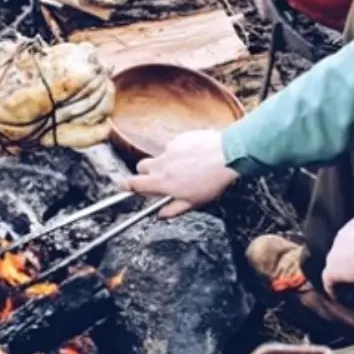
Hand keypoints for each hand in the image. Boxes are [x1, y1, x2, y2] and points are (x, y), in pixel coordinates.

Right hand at [123, 129, 238, 217]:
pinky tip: (195, 156)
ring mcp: (169, 148)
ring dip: (166, 162)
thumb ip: (173, 209)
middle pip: (141, 167)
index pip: (132, 183)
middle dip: (147, 173)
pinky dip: (180, 151)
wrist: (227, 154)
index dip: (127, 186)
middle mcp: (161, 164)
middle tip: (162, 179)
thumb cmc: (212, 181)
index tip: (127, 187)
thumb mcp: (193, 202)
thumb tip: (160, 214)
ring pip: (159, 156)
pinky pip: (174, 145)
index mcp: (161, 182)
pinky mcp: (180, 138)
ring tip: (185, 168)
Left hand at [322, 212, 353, 296]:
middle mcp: (345, 233)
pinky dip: (333, 287)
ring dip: (342, 271)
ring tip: (351, 283)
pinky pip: (329, 280)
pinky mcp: (332, 269)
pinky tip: (338, 296)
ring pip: (336, 261)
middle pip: (345, 246)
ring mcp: (335, 251)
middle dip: (351, 256)